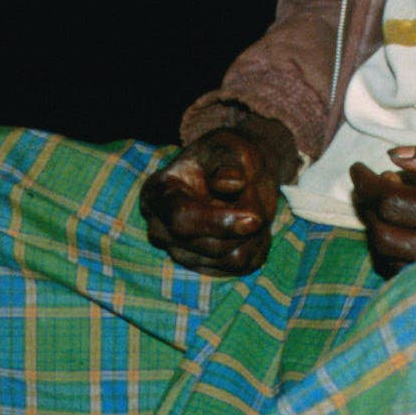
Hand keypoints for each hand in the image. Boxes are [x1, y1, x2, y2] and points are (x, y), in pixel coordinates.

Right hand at [141, 112, 302, 275]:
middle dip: (246, 222)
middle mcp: (162, 230)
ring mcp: (182, 253)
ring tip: (253, 205)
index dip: (218, 221)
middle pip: (210, 245)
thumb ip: (230, 163)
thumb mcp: (230, 147)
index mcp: (157, 194)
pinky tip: (253, 223)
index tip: (255, 218)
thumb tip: (233, 184)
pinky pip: (245, 265)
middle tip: (256, 190)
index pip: (181, 218)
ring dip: (255, 233)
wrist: (238, 171)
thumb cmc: (228, 155)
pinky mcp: (208, 267)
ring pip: (232, 259)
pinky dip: (259, 243)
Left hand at [347, 128, 415, 277]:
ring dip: (378, 229)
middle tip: (363, 181)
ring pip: (394, 263)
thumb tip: (394, 158)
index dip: (367, 183)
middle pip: (386, 238)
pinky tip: (404, 220)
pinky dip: (396, 248)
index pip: (396, 204)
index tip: (359, 166)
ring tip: (381, 198)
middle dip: (366, 207)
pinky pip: (413, 272)